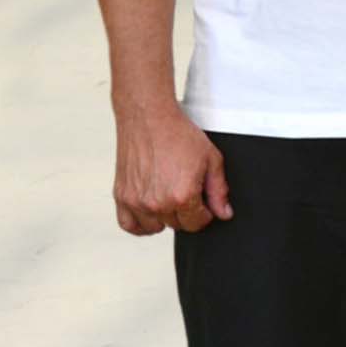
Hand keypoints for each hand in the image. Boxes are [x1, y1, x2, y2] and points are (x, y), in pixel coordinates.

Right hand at [114, 102, 231, 235]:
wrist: (149, 118)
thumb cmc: (178, 134)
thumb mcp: (211, 159)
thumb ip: (219, 190)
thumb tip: (224, 213)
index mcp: (182, 196)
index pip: (196, 223)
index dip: (205, 213)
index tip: (203, 203)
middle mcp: (157, 203)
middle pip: (177, 225)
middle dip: (186, 213)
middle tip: (187, 191)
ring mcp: (137, 202)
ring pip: (154, 228)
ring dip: (164, 218)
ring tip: (169, 198)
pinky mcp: (121, 196)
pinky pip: (129, 225)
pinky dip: (139, 224)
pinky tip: (150, 213)